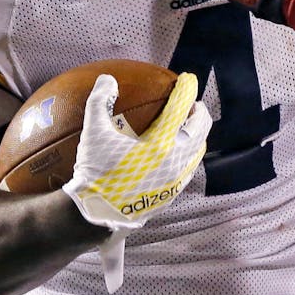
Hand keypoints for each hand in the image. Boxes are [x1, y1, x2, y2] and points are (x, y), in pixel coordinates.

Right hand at [61, 71, 210, 232]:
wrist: (96, 216)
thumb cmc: (94, 174)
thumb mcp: (93, 135)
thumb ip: (99, 103)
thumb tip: (107, 79)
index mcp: (160, 144)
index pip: (180, 108)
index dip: (186, 89)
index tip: (187, 79)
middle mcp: (176, 160)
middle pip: (201, 128)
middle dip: (199, 111)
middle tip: (192, 102)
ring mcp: (177, 179)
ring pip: (198, 149)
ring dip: (197, 133)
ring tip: (187, 125)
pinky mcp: (173, 193)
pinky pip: (190, 167)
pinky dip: (189, 153)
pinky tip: (177, 152)